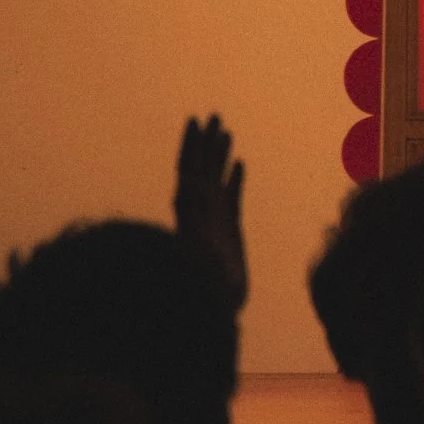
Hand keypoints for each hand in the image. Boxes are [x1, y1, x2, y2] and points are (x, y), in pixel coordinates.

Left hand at [175, 114, 247, 307]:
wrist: (214, 307)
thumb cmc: (203, 285)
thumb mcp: (192, 258)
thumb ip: (189, 233)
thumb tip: (184, 206)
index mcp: (190, 211)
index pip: (189, 170)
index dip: (191, 146)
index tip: (194, 121)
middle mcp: (199, 211)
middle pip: (202, 168)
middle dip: (207, 142)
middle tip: (214, 116)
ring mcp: (213, 218)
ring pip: (215, 179)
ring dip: (219, 155)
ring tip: (225, 131)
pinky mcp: (228, 229)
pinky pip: (231, 197)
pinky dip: (233, 179)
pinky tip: (239, 165)